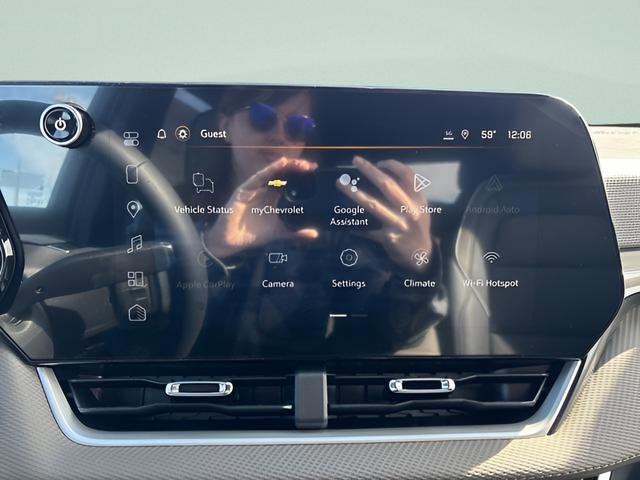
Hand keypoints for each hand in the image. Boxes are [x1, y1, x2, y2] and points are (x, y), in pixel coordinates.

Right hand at [204, 157, 318, 258]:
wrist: (232, 241)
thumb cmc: (253, 234)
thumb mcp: (279, 232)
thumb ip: (296, 232)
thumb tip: (315, 234)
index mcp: (273, 197)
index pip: (289, 181)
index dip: (301, 175)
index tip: (315, 171)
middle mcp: (265, 190)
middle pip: (282, 174)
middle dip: (296, 168)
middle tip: (311, 166)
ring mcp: (255, 188)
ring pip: (272, 172)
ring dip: (286, 166)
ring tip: (300, 163)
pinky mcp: (245, 190)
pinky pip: (258, 177)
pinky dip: (269, 169)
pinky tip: (280, 163)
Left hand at [337, 155, 432, 272]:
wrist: (421, 255)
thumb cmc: (417, 226)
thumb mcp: (419, 207)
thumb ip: (408, 192)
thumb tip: (385, 173)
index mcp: (418, 199)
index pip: (407, 175)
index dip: (392, 165)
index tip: (379, 162)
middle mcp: (409, 209)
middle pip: (388, 185)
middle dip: (370, 170)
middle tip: (355, 160)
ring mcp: (398, 224)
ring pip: (373, 205)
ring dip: (355, 193)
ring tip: (341, 183)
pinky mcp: (388, 238)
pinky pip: (368, 230)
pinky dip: (356, 225)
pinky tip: (345, 222)